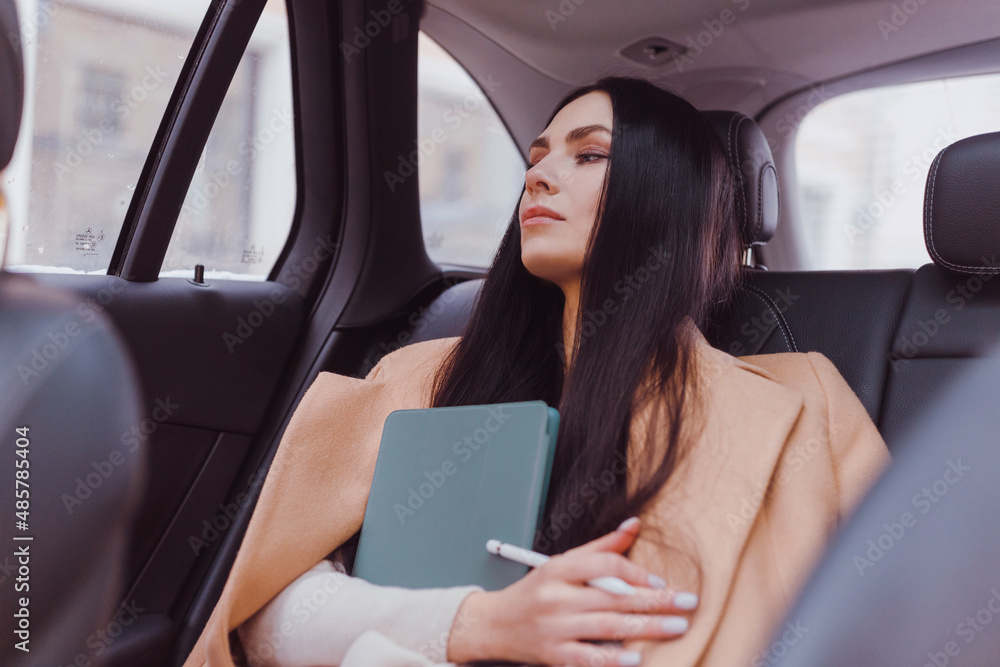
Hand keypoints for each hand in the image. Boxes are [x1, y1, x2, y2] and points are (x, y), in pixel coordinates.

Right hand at [446, 517, 697, 665]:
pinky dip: (612, 659)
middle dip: (655, 601)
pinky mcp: (553, 655)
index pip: (604, 565)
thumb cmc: (535, 592)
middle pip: (613, 596)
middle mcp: (556, 597)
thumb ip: (600, 548)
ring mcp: (554, 628)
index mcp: (559, 569)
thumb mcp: (561, 563)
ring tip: (677, 627)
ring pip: (607, 626)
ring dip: (645, 627)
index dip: (636, 573)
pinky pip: (587, 657)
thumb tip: (634, 525)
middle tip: (688, 603)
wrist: (494, 625)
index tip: (662, 583)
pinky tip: (635, 658)